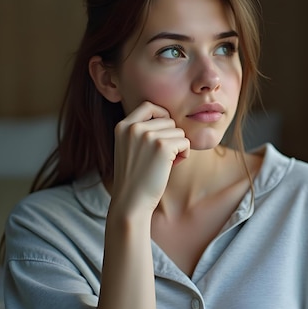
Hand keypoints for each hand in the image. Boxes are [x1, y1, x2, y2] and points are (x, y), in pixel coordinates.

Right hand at [110, 101, 189, 215]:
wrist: (130, 202)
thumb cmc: (134, 178)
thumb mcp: (128, 147)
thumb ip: (140, 131)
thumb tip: (169, 118)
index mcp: (122, 126)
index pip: (149, 106)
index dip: (161, 116)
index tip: (163, 132)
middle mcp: (134, 127)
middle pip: (168, 120)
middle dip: (171, 137)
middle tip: (162, 157)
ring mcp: (147, 136)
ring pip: (178, 131)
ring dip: (178, 146)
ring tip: (164, 163)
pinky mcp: (162, 147)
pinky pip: (185, 142)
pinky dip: (184, 154)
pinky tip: (172, 165)